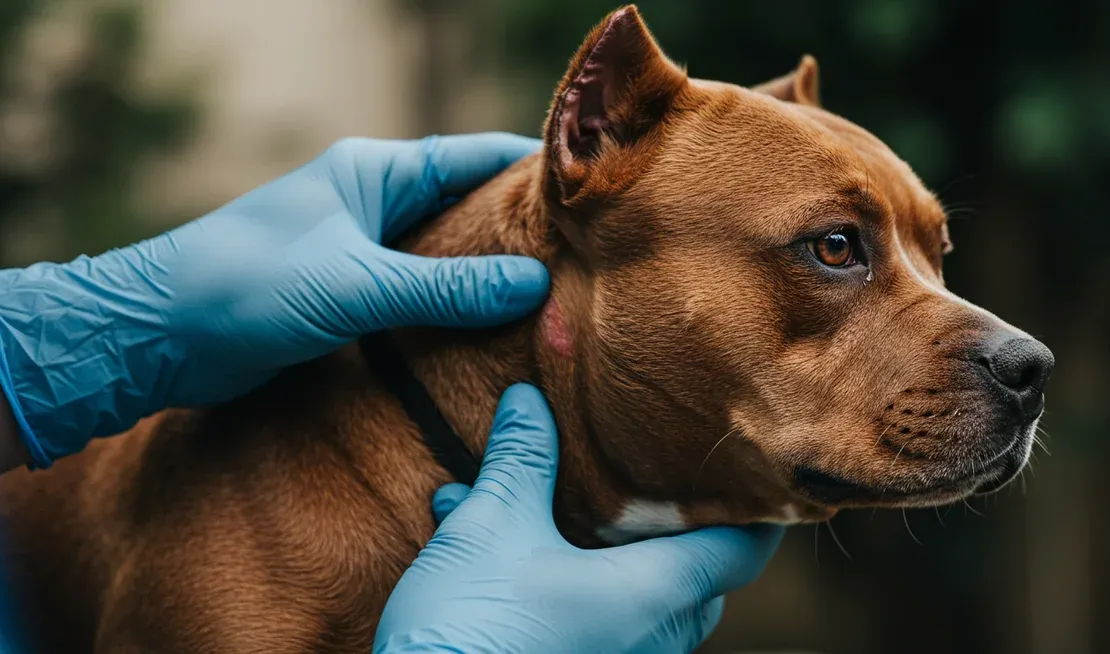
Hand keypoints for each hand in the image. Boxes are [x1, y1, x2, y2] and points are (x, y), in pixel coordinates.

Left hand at [0, 134, 547, 465]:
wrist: (156, 334)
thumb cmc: (247, 286)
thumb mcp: (356, 284)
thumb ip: (446, 288)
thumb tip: (534, 284)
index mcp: (375, 172)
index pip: (473, 156)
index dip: (534, 170)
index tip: (596, 192)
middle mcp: (372, 202)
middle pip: (466, 206)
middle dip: (521, 230)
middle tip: (589, 260)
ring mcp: (359, 249)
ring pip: (444, 256)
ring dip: (487, 277)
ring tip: (553, 301)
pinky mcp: (346, 296)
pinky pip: (417, 296)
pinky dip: (452, 312)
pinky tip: (489, 337)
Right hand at [374, 384, 784, 653]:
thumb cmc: (472, 626)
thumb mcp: (491, 526)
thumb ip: (521, 460)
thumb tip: (528, 400)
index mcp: (653, 594)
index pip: (741, 552)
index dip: (756, 511)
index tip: (757, 476)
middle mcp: (650, 640)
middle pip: (694, 580)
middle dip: (673, 532)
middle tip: (655, 485)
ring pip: (638, 604)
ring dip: (606, 555)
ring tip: (554, 504)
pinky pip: (589, 625)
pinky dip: (565, 585)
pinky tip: (498, 550)